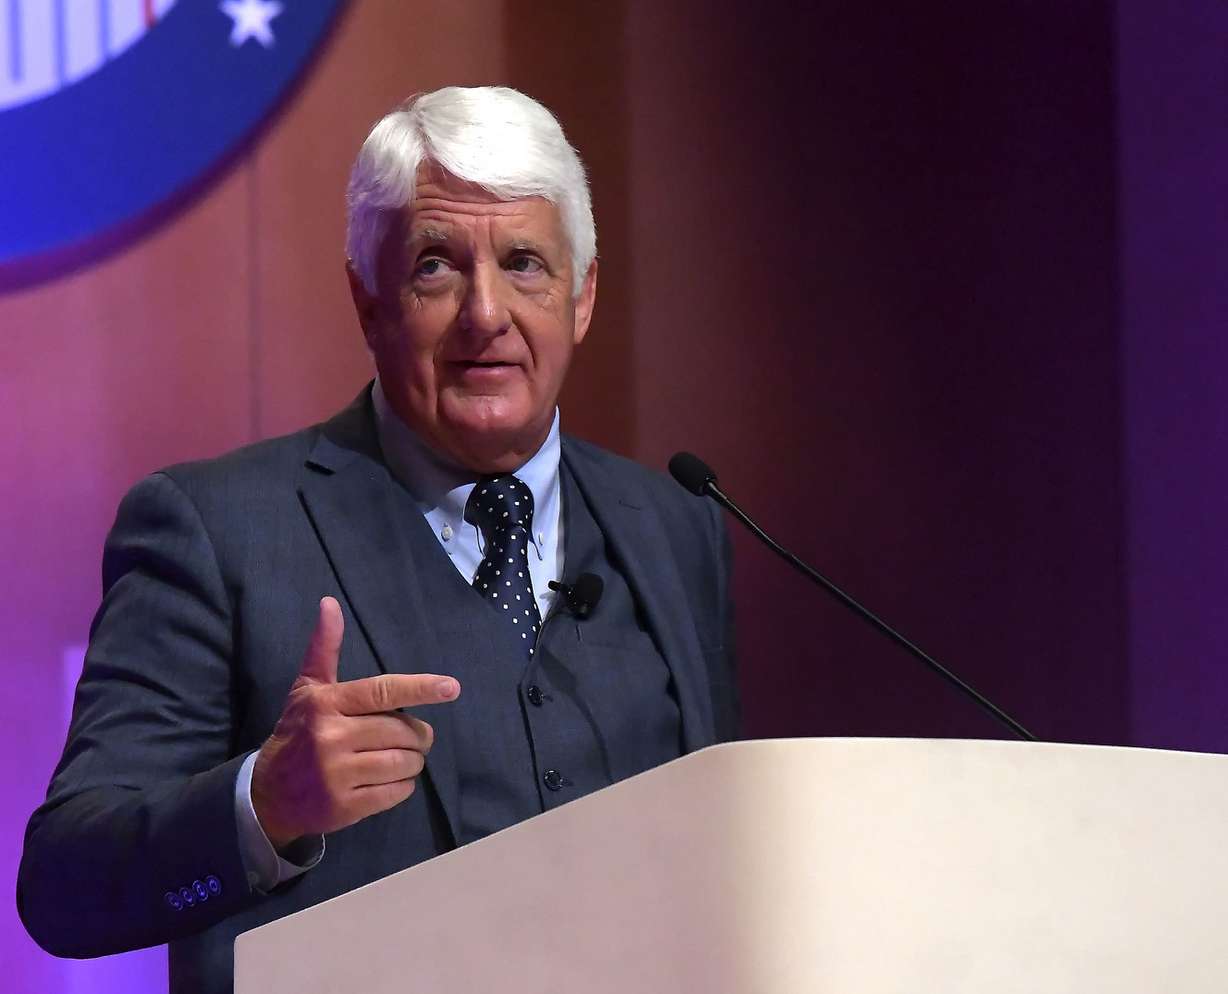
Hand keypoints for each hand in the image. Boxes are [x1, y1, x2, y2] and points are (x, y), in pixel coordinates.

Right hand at [251, 596, 458, 848]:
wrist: (268, 793)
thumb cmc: (299, 732)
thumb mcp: (308, 689)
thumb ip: (324, 648)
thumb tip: (329, 603)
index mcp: (327, 704)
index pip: (383, 691)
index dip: (420, 688)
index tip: (452, 687)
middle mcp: (331, 737)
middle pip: (402, 731)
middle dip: (418, 734)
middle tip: (415, 736)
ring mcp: (338, 774)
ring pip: (404, 763)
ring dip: (413, 760)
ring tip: (402, 757)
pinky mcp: (345, 807)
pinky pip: (396, 792)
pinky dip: (402, 786)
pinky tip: (389, 780)